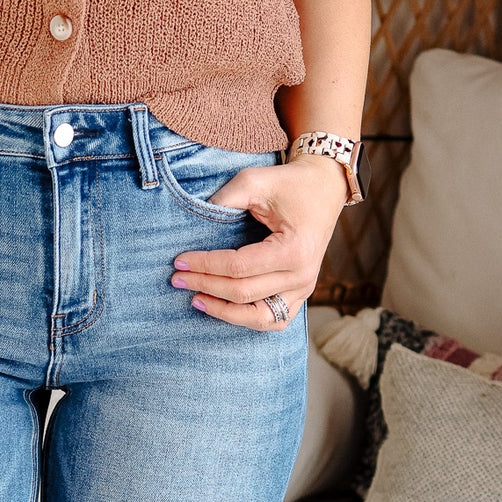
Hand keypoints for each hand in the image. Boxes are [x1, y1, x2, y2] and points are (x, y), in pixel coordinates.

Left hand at [168, 152, 347, 329]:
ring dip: (223, 311)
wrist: (324, 187)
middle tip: (177, 279)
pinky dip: (246, 319)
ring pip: (258, 317)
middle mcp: (302, 275)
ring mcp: (304, 289)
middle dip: (205, 285)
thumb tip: (194, 223)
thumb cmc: (289, 183)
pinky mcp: (301, 294)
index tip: (179, 261)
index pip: (238, 267)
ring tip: (196, 299)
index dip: (205, 265)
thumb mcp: (255, 181)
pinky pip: (273, 320)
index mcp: (294, 249)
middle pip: (243, 293)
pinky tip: (222, 308)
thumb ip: (224, 200)